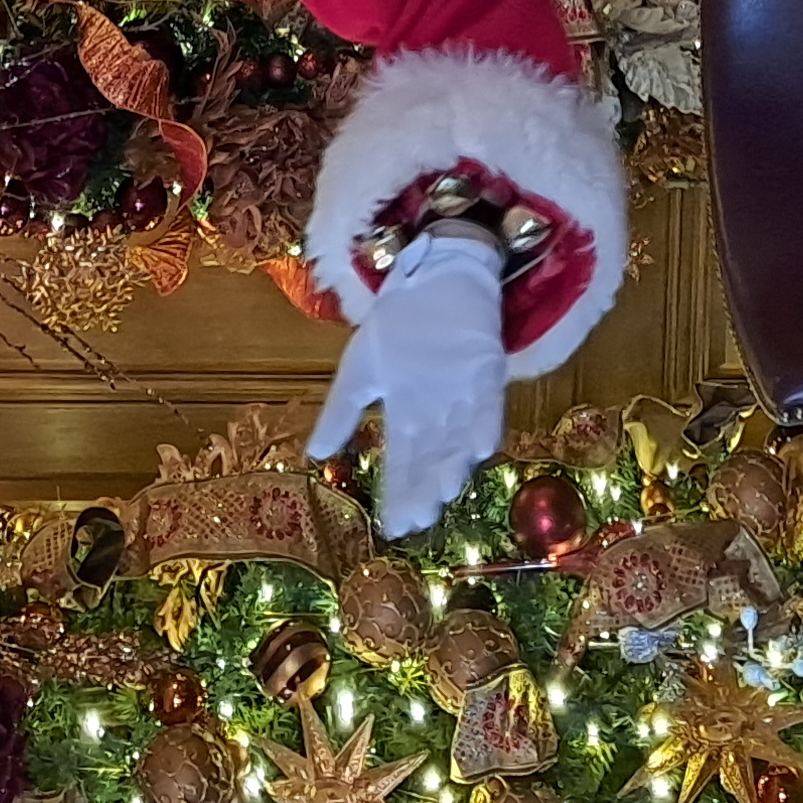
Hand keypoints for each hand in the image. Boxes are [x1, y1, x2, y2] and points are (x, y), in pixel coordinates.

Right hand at [305, 225, 506, 537]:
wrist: (430, 274)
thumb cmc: (397, 326)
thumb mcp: (359, 371)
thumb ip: (341, 413)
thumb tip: (315, 456)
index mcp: (406, 416)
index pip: (401, 463)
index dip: (400, 494)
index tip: (394, 527)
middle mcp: (437, 414)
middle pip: (432, 458)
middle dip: (427, 488)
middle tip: (421, 516)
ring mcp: (464, 394)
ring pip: (460, 438)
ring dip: (455, 463)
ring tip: (446, 489)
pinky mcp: (487, 370)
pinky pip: (488, 402)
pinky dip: (484, 423)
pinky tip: (479, 447)